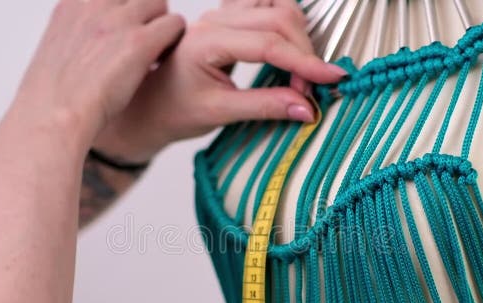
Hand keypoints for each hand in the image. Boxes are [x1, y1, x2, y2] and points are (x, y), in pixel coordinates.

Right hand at [4, 0, 185, 157]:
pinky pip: (174, 24)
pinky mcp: (139, 42)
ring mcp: (118, 20)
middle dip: (146, 14)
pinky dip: (174, 41)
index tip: (125, 32)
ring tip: (155, 52)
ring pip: (159, 3)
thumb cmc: (56, 97)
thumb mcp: (58, 49)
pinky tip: (161, 61)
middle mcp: (96, 4)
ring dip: (162, 26)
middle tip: (146, 42)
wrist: (54, 116)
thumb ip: (80, 33)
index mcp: (74, 4)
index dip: (125, 10)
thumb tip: (95, 43)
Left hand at [92, 0, 345, 163]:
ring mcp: (224, 14)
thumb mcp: (219, 113)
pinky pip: (271, 7)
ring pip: (280, 9)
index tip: (332, 79)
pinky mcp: (232, 18)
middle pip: (280, 19)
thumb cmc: (176, 109)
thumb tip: (308, 108)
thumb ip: (264, 107)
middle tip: (311, 91)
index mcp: (207, 41)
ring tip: (301, 75)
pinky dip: (289, 26)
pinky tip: (292, 51)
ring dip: (300, 38)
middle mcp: (216, 20)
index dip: (305, 62)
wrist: (151, 104)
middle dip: (304, 53)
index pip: (268, 43)